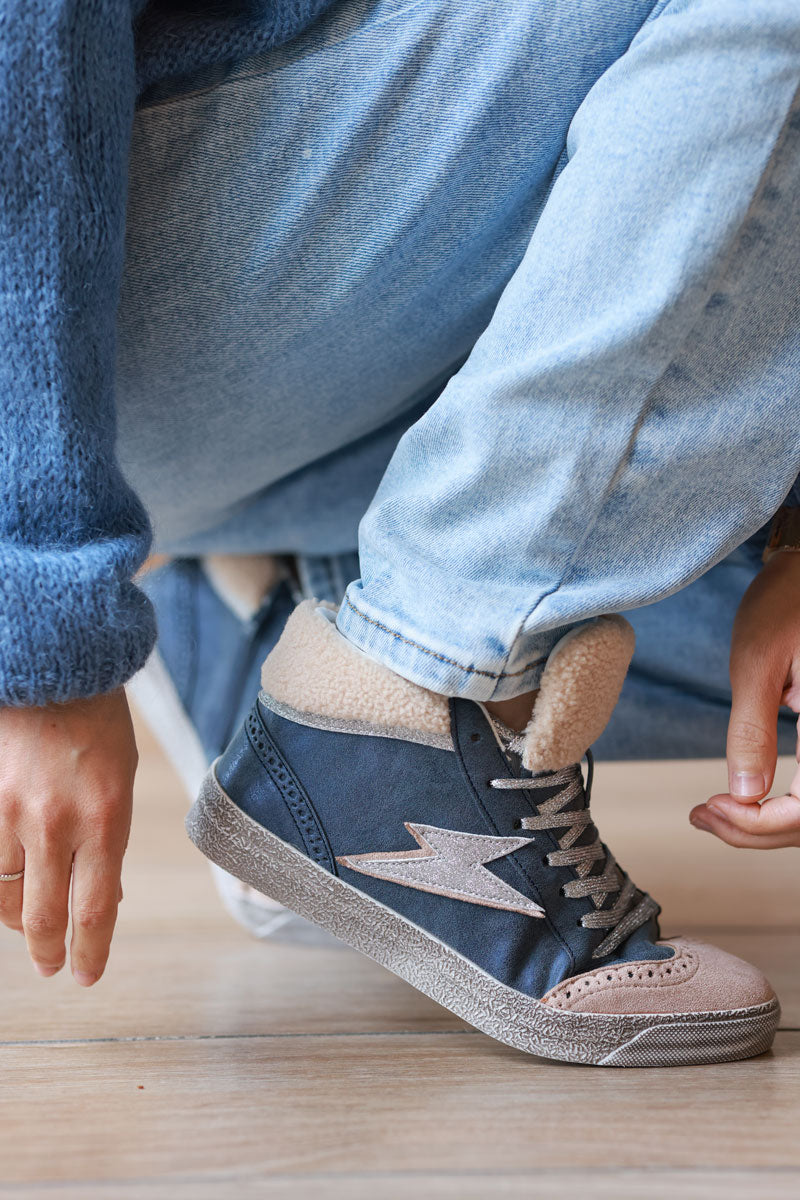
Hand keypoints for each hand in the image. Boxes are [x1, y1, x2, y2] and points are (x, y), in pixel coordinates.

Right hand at [0, 690, 136, 982]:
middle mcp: (55, 824)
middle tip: (52, 967)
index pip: (94, 910)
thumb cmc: (97, 724)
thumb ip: (107, 839)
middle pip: (42, 915)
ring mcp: (10, 814)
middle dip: (48, 951)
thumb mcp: (120, 782)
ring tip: (28, 926)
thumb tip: (103, 892)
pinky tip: (7, 886)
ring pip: (4, 893)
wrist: (53, 668)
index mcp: (104, 819)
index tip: (86, 975)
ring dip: (16, 918)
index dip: (89, 952)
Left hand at [690, 550, 799, 847]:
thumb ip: (752, 730)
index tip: (713, 807)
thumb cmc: (785, 604)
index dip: (759, 825)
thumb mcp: (757, 663)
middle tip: (702, 815)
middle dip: (756, 830)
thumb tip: (743, 795)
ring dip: (767, 824)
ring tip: (713, 812)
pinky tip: (740, 798)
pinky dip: (779, 805)